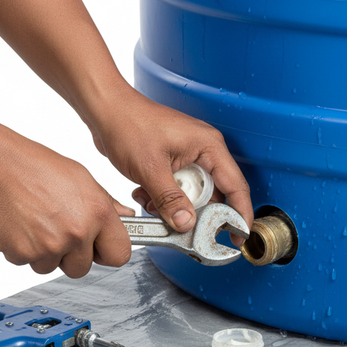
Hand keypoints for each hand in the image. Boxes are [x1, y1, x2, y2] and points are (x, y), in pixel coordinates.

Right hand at [0, 141, 133, 277]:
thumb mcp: (82, 179)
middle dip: (72, 256)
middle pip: (83, 268)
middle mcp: (76, 233)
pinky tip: (23, 226)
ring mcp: (49, 246)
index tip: (100, 248)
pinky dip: (24, 250)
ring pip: (52, 267)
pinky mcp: (23, 254)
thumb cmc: (37, 168)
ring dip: (46, 254)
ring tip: (37, 224)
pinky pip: (27, 263)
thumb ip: (106, 205)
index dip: (108, 252)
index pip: (119, 254)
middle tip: (59, 231)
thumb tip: (125, 218)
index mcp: (98, 214)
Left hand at [90, 85, 252, 246]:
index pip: (236, 186)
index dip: (240, 214)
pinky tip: (144, 192)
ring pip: (192, 196)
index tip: (238, 236)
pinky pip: (176, 191)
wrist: (105, 110)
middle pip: (213, 196)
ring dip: (172, 206)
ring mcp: (187, 157)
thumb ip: (170, 200)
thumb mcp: (151, 169)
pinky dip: (161, 198)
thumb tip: (186, 223)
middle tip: (181, 225)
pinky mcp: (173, 163)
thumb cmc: (128, 123)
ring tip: (152, 202)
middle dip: (194, 212)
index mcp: (208, 146)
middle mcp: (203, 151)